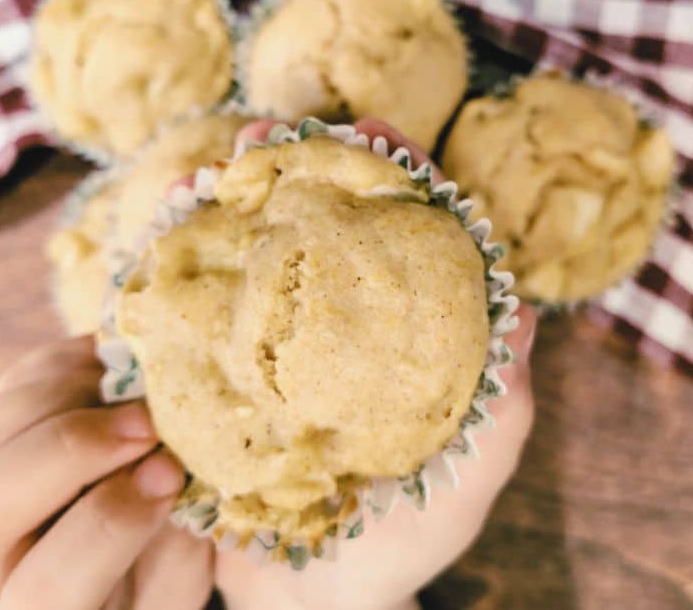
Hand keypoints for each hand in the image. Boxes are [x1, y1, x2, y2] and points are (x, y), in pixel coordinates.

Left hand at [0, 337, 213, 609]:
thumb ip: (176, 552)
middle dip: (71, 449)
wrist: (103, 574)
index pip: (43, 589)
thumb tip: (183, 470)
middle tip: (148, 423)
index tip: (171, 477)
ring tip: (135, 391)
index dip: (109, 525)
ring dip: (58, 399)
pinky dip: (55, 368)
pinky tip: (113, 365)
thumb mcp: (170, 594)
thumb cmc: (146, 589)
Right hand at [218, 118, 538, 609]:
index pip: (405, 239)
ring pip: (253, 262)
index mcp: (401, 341)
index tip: (377, 131)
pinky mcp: (213, 389)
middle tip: (274, 135)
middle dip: (300, 173)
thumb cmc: (406, 543)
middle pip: (320, 233)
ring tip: (218, 166)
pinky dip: (179, 272)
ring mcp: (271, 358)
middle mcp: (334, 336)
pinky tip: (166, 235)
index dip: (397, 178)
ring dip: (233, 205)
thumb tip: (526, 309)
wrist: (314, 609)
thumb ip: (504, 397)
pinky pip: (192, 321)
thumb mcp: (472, 471)